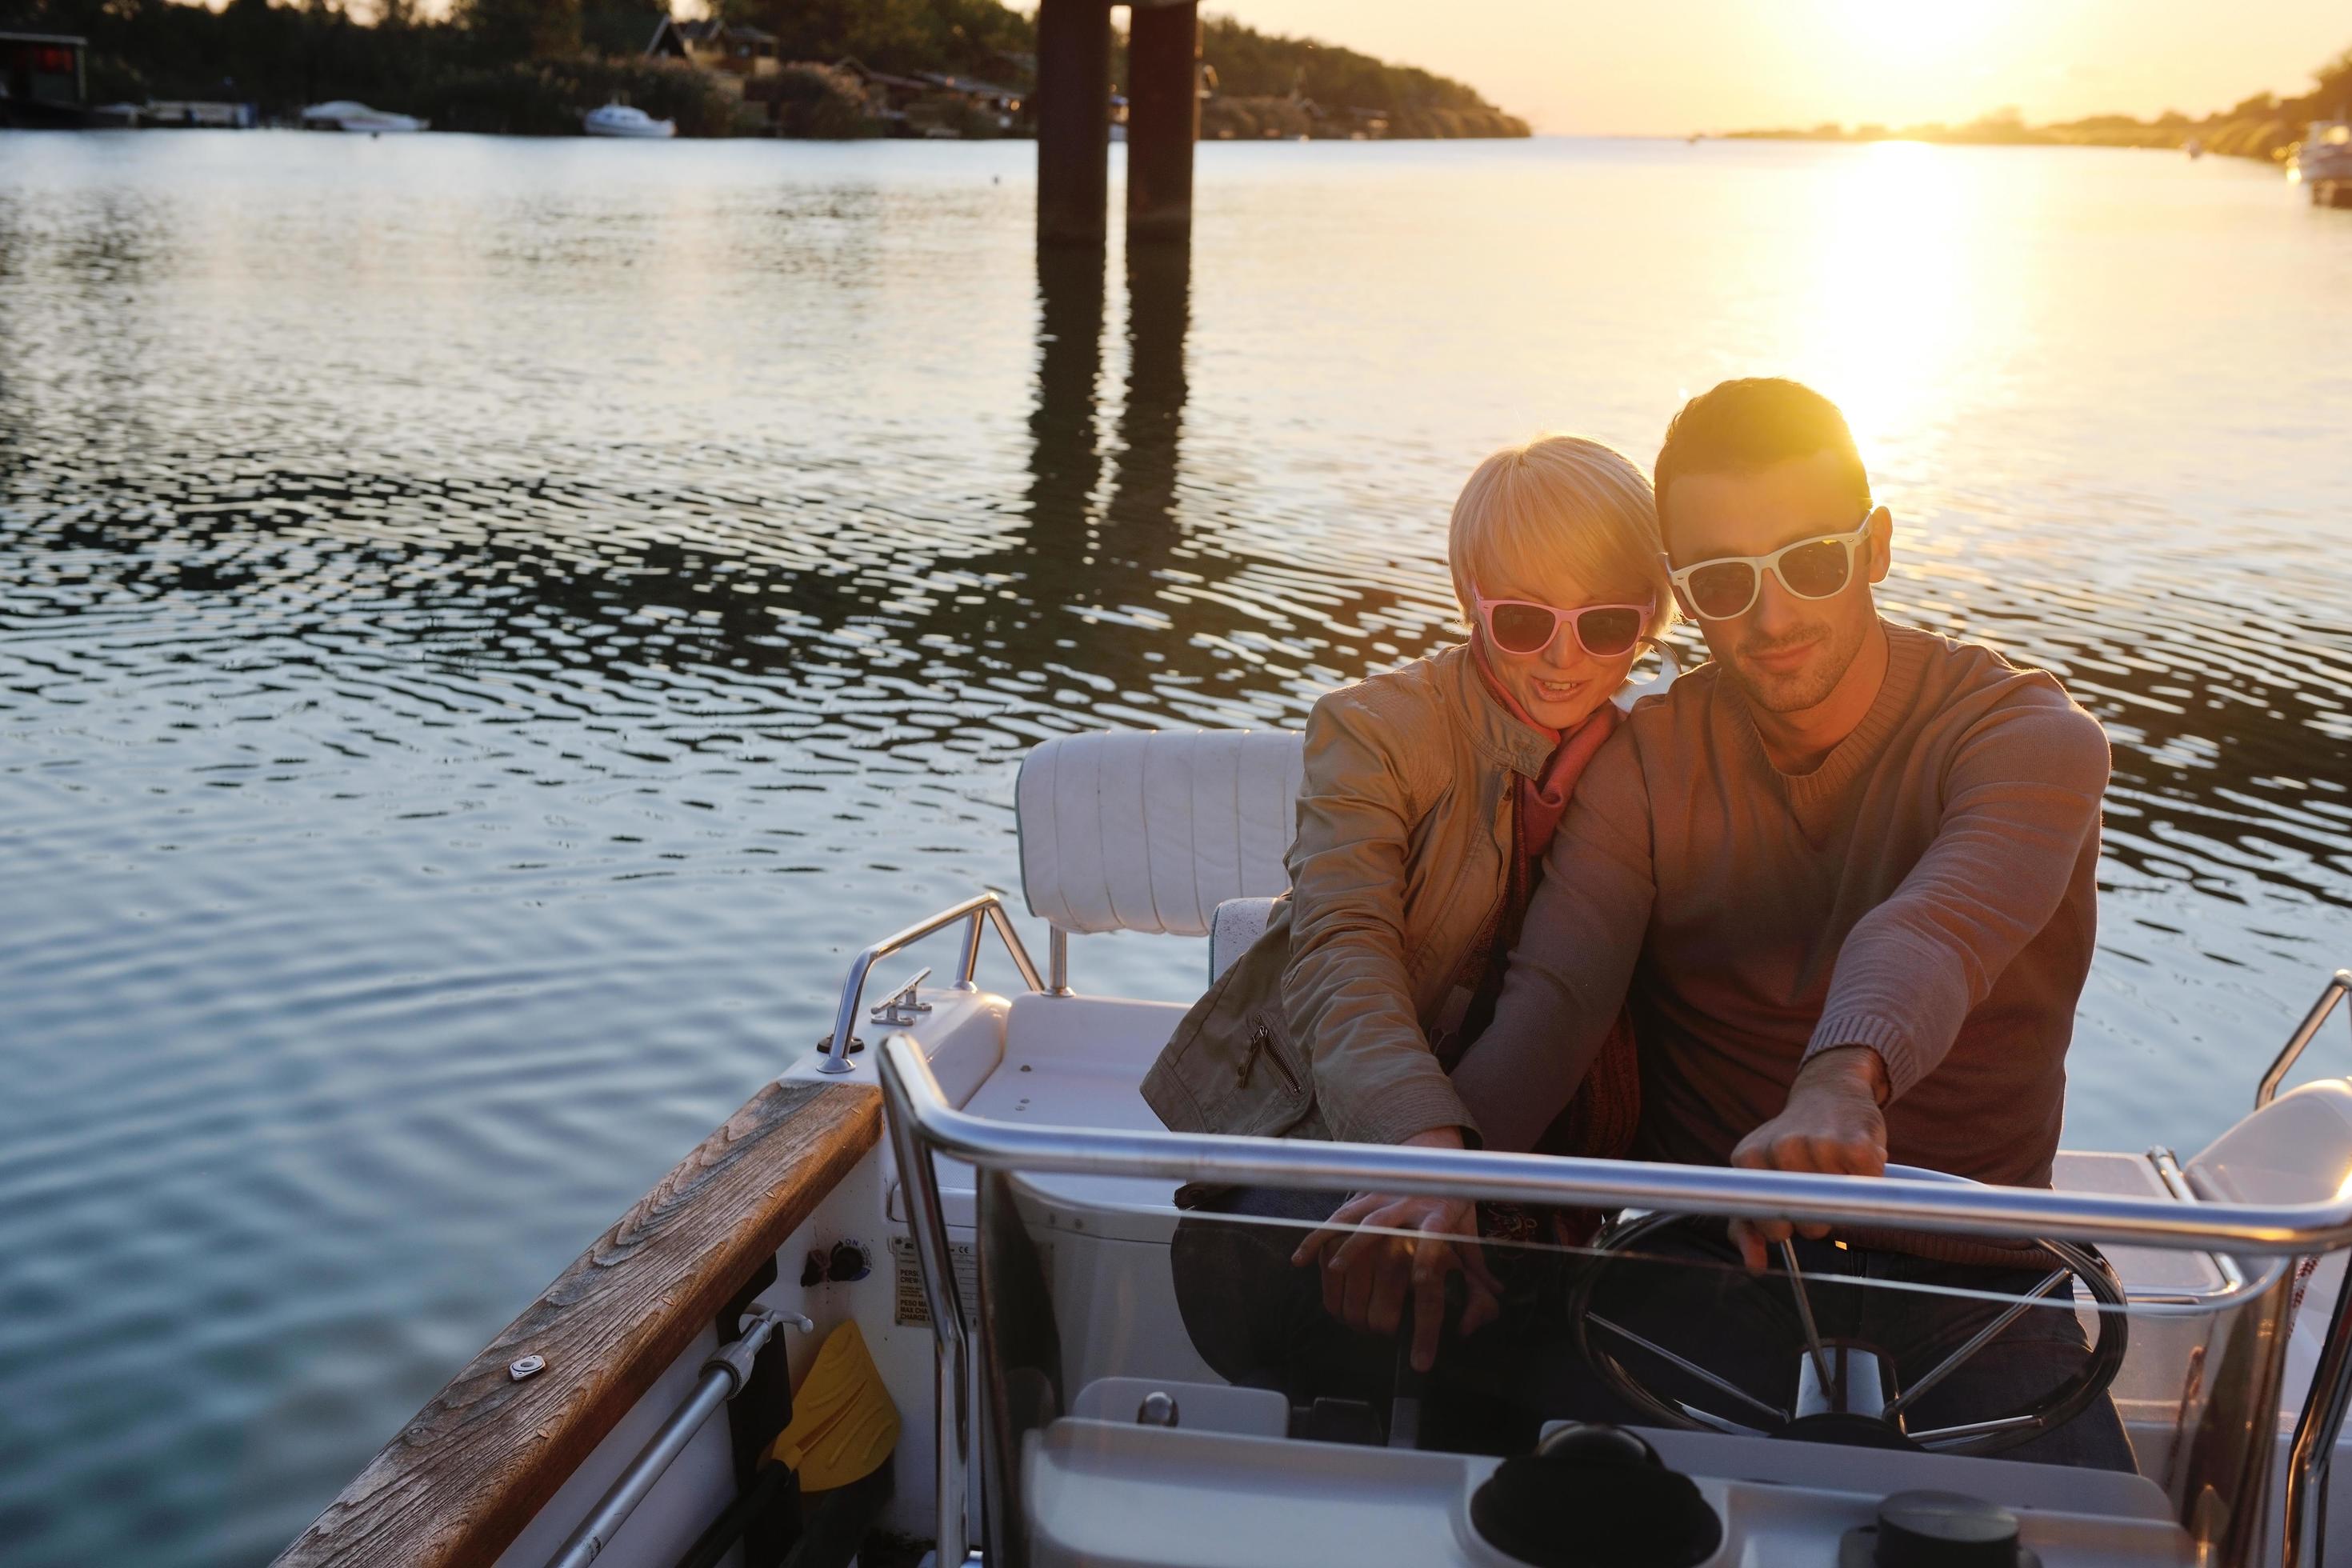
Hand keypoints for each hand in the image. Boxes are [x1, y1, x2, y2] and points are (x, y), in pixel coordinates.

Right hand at [1288, 1133, 1501, 1371]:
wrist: (1429, 1152)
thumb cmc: (1450, 1200)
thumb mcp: (1471, 1234)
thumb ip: (1476, 1275)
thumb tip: (1478, 1317)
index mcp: (1441, 1219)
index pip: (1432, 1276)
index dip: (1426, 1324)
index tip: (1420, 1361)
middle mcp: (1409, 1209)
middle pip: (1390, 1262)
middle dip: (1381, 1309)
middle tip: (1378, 1335)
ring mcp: (1380, 1199)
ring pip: (1356, 1238)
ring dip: (1348, 1282)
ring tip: (1345, 1316)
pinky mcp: (1359, 1194)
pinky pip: (1331, 1219)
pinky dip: (1314, 1240)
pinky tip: (1301, 1262)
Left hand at [1727, 1046, 1888, 1271]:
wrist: (1829, 1091)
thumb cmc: (1792, 1145)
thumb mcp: (1760, 1178)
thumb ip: (1747, 1223)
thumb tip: (1754, 1265)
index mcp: (1749, 1158)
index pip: (1770, 1224)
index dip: (1785, 1229)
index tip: (1791, 1214)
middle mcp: (1781, 1149)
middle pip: (1808, 1223)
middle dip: (1818, 1221)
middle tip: (1819, 1191)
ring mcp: (1819, 1144)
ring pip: (1839, 1210)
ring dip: (1844, 1201)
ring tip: (1836, 1172)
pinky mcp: (1857, 1143)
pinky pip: (1868, 1189)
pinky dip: (1868, 1183)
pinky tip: (1856, 1162)